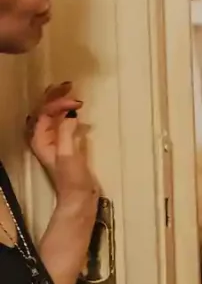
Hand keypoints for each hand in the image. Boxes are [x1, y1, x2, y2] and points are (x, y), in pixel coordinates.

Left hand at [25, 83, 99, 206]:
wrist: (79, 198)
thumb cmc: (72, 178)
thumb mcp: (68, 154)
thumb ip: (66, 131)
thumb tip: (71, 113)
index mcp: (40, 139)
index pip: (45, 113)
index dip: (59, 104)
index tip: (78, 103)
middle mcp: (43, 138)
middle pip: (44, 111)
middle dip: (55, 97)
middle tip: (70, 85)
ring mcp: (52, 141)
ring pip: (51, 115)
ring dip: (59, 102)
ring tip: (70, 92)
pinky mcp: (63, 145)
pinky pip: (59, 122)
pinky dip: (65, 113)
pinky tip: (74, 110)